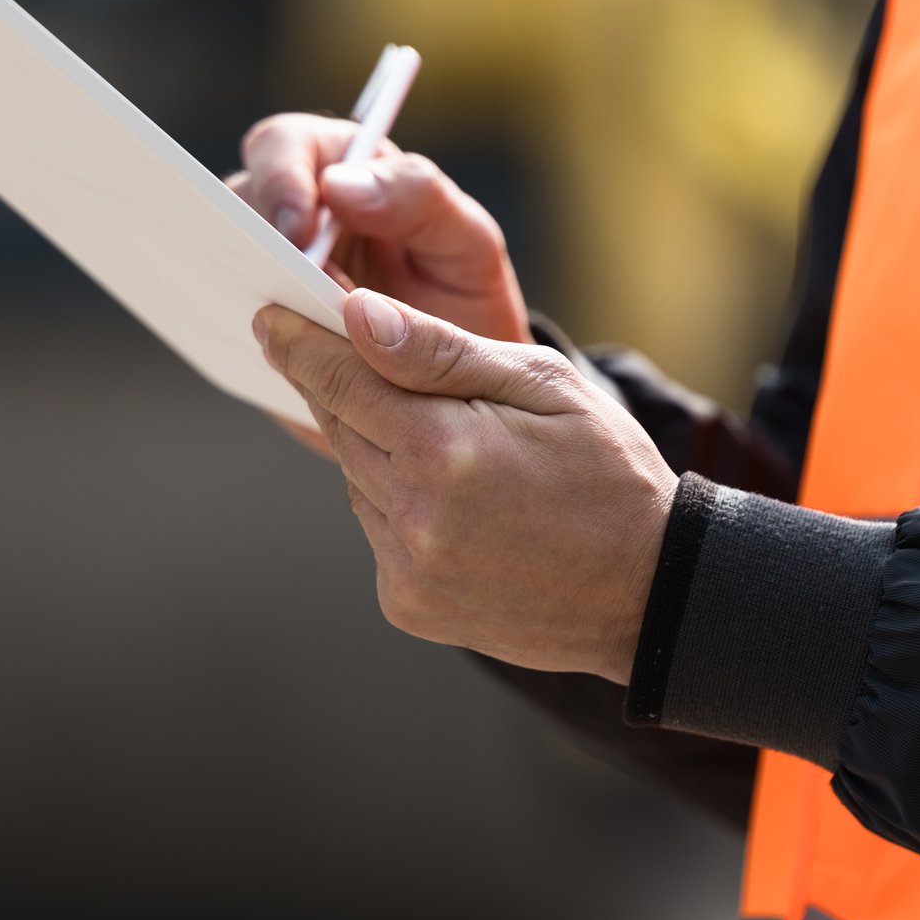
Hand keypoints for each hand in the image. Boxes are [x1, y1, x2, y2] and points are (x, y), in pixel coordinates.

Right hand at [227, 114, 528, 345]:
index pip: (283, 146)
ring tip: (277, 328)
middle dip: (251, 241)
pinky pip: (233, 330)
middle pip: (234, 205)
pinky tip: (274, 364)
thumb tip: (340, 186)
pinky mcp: (264, 331)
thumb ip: (420, 199)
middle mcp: (294, 217)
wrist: (466, 385)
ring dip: (244, 293)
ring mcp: (270, 274)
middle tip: (281, 286)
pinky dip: (248, 344)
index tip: (297, 230)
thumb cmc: (465, 298)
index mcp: (340, 172)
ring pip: (225, 267)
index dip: (279, 180)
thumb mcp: (468, 244)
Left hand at [254, 290, 676, 683]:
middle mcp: (413, 515)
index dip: (301, 343)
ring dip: (379, 449)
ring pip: (356, 478)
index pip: (340, 379)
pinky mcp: (406, 603)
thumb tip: (356, 315)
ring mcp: (406, 567)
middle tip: (342, 353)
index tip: (270, 316)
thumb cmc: (608, 473)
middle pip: (340, 426)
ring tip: (447, 444)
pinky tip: (455, 501)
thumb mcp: (542, 385)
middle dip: (340, 387)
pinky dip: (397, 503)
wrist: (649, 592)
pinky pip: (377, 528)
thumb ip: (441, 351)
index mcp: (445, 449)